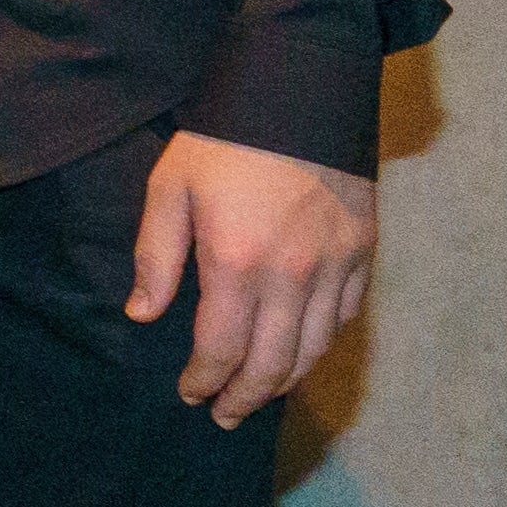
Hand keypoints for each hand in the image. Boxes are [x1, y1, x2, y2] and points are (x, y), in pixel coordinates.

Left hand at [128, 129, 376, 426]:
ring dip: (286, 380)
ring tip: (260, 395)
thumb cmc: (223, 138)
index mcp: (238, 262)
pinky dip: (323, 344)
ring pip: (315, 348)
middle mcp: (294, 276)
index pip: (222, 348)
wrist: (300, 90)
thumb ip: (155, 256)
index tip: (190, 393)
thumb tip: (143, 314)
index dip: (204, 380)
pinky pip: (347, 317)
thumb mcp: (170, 188)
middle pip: (274, 363)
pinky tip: (301, 352)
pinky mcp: (364, 251)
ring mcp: (336, 266)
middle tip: (224, 415)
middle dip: (245, 397)